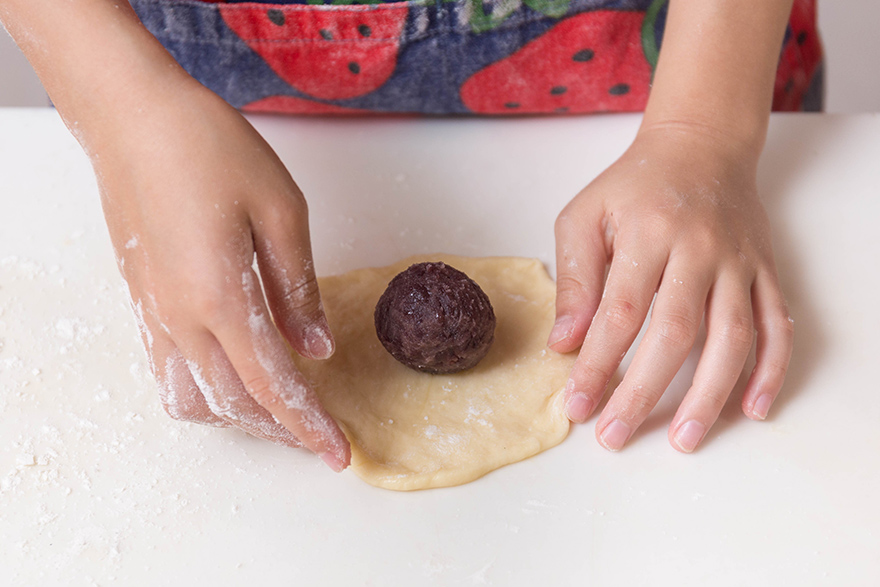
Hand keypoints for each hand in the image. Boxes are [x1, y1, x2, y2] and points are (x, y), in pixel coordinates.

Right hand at [93, 84, 349, 469]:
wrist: (132, 117)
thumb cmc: (207, 148)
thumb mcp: (281, 209)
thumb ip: (297, 288)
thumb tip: (316, 346)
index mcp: (220, 298)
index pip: (273, 385)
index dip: (308, 425)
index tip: (337, 452)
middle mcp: (180, 319)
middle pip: (235, 404)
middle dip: (282, 430)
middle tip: (320, 438)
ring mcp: (155, 313)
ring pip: (196, 399)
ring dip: (241, 418)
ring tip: (281, 413)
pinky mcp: (143, 301)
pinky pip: (169, 373)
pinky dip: (206, 394)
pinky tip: (232, 380)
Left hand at [550, 125, 792, 452]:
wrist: (701, 146)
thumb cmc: (633, 186)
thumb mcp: (584, 216)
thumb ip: (575, 278)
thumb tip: (564, 342)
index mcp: (648, 234)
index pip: (620, 313)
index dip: (598, 364)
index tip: (577, 405)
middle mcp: (699, 250)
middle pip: (675, 334)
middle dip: (643, 392)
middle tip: (615, 436)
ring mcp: (739, 263)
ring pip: (731, 338)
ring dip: (709, 395)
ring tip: (684, 440)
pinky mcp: (765, 271)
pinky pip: (777, 326)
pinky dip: (771, 370)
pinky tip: (754, 409)